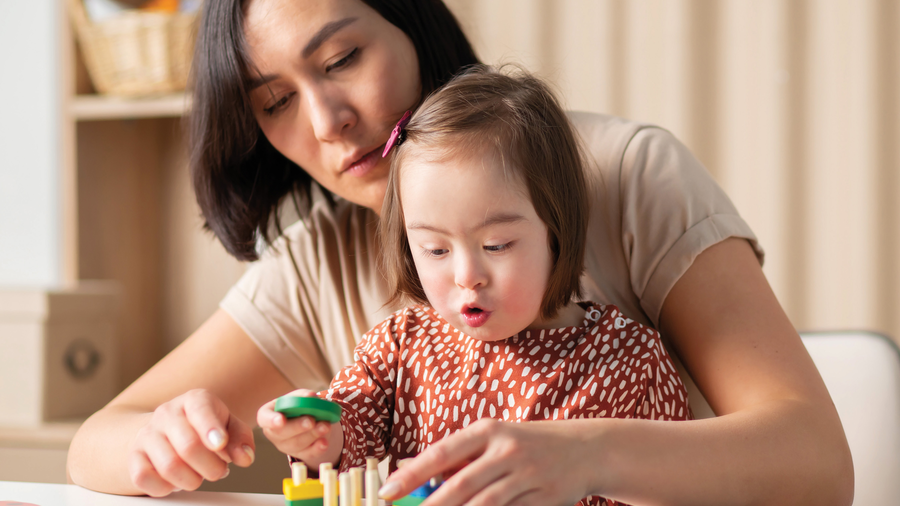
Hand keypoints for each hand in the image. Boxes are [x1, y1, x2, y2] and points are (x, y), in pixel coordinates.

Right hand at [128, 389, 254, 496]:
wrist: (165, 431)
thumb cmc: (204, 428)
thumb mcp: (229, 426)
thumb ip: (241, 439)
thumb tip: (245, 457)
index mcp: (194, 400)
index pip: (201, 410)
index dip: (211, 429)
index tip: (220, 444)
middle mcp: (167, 413)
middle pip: (188, 446)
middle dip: (211, 467)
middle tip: (219, 471)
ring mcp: (147, 434)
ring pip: (169, 466)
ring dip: (191, 480)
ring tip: (199, 476)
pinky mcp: (133, 456)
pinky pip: (144, 478)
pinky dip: (165, 487)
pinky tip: (176, 481)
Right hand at [257, 389, 343, 467]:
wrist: (308, 419)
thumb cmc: (297, 406)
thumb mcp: (298, 397)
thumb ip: (302, 396)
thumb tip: (310, 396)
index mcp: (268, 414)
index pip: (264, 418)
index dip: (271, 420)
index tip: (281, 420)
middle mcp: (273, 432)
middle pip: (281, 433)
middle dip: (297, 427)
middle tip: (311, 421)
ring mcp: (285, 445)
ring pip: (296, 444)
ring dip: (312, 435)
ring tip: (325, 426)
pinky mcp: (299, 454)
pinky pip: (307, 454)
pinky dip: (317, 449)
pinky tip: (324, 443)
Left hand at [379, 418, 599, 505]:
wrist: (585, 448)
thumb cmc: (527, 443)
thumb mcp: (493, 439)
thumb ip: (457, 456)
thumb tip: (411, 471)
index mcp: (489, 430)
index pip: (443, 453)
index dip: (413, 474)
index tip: (388, 491)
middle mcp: (507, 450)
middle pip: (462, 485)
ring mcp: (528, 476)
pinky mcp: (544, 499)